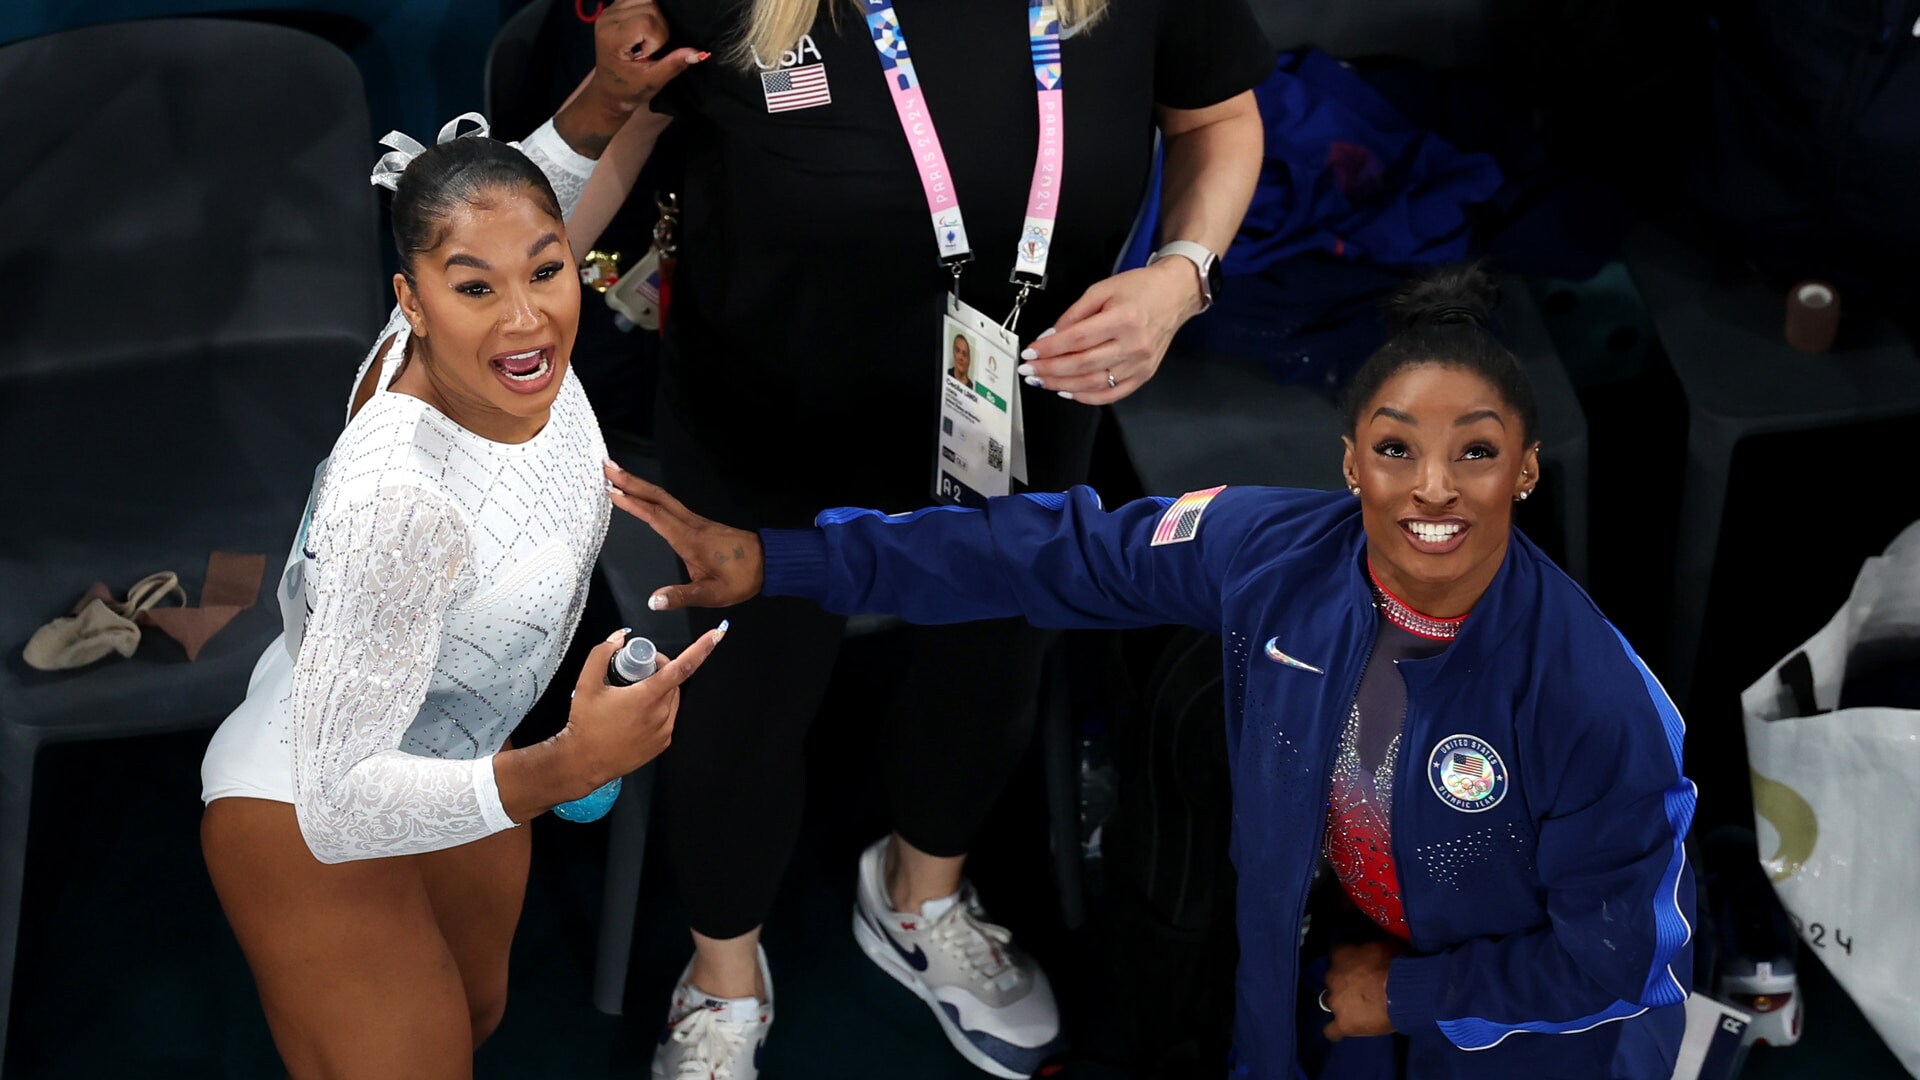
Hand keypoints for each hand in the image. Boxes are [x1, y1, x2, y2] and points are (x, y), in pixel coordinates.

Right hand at [549, 624, 725, 791]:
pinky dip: (658, 709)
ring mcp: (664, 731)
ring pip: (671, 699)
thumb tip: (619, 637)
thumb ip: (601, 654)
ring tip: (633, 693)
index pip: (682, 667)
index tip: (716, 634)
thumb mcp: (586, 684)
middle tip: (637, 670)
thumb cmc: (586, 725)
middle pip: (673, 681)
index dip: (701, 648)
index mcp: (647, 697)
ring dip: (660, 690)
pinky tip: (635, 713)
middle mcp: (661, 715)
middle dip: (660, 670)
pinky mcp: (662, 743)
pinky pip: (668, 718)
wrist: (584, 762)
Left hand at [592, 0, 705, 112]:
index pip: (646, 21)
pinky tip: (644, 28)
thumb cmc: (630, 88)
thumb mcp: (653, 80)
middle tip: (649, 49)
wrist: (610, 89)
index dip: (657, 37)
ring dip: (655, 17)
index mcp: (612, 37)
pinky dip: (649, 10)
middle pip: (649, 6)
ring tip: (646, 38)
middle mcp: (608, 18)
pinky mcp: (615, 6)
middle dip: (658, 28)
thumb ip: (674, 64)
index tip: (648, 55)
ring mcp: (610, 10)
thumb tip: (699, 53)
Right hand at [604, 460, 763, 610]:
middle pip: (657, 497)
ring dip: (640, 485)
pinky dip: (652, 496)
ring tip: (618, 476)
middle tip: (606, 466)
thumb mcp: (712, 594)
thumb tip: (653, 600)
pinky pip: (670, 505)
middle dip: (631, 481)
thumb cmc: (741, 579)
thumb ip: (682, 596)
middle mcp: (690, 524)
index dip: (632, 502)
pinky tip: (644, 497)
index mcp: (689, 538)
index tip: (611, 489)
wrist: (769, 562)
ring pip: (664, 498)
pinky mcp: (700, 524)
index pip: (656, 516)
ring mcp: (696, 521)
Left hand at [1015, 258, 1205, 405]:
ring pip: (1094, 383)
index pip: (1077, 339)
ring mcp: (1140, 363)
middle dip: (1050, 369)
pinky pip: (1112, 394)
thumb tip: (1049, 338)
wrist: (1175, 295)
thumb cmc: (1139, 288)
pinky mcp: (1144, 375)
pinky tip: (1067, 391)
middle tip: (1029, 369)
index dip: (1049, 349)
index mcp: (1123, 319)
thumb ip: (1074, 314)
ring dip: (1062, 385)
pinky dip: (1087, 397)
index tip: (1030, 351)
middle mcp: (1134, 345)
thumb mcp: (1101, 289)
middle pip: (1083, 364)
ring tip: (1042, 380)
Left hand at [1322, 941, 1398, 1040]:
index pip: (1338, 955)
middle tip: (1363, 988)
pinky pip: (1332, 1031)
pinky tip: (1343, 1030)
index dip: (1349, 962)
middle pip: (1333, 979)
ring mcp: (1336, 1001)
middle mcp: (1332, 976)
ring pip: (1331, 1002)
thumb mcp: (1385, 946)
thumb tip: (1373, 953)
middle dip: (1345, 983)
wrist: (1404, 990)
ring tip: (1358, 1010)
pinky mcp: (1343, 1024)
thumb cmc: (1398, 964)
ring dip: (1342, 1004)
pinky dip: (1336, 1031)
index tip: (1360, 967)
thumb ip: (1371, 949)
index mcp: (1341, 955)